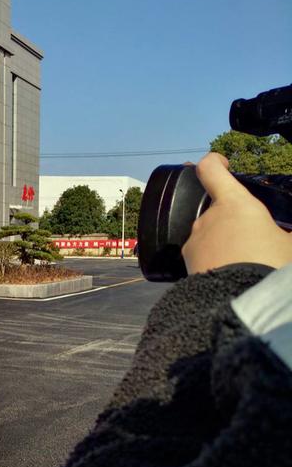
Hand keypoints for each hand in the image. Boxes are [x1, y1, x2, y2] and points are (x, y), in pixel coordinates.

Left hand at [183, 152, 291, 274]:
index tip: (223, 165)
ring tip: (243, 262)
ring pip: (209, 235)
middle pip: (216, 210)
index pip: (210, 169)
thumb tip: (287, 233)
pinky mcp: (186, 265)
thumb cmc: (270, 265)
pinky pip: (201, 256)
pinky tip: (229, 275)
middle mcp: (207, 218)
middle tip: (253, 241)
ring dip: (222, 243)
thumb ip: (287, 233)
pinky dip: (213, 261)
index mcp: (234, 204)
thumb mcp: (289, 245)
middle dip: (232, 222)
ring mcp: (194, 241)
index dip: (214, 163)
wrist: (242, 303)